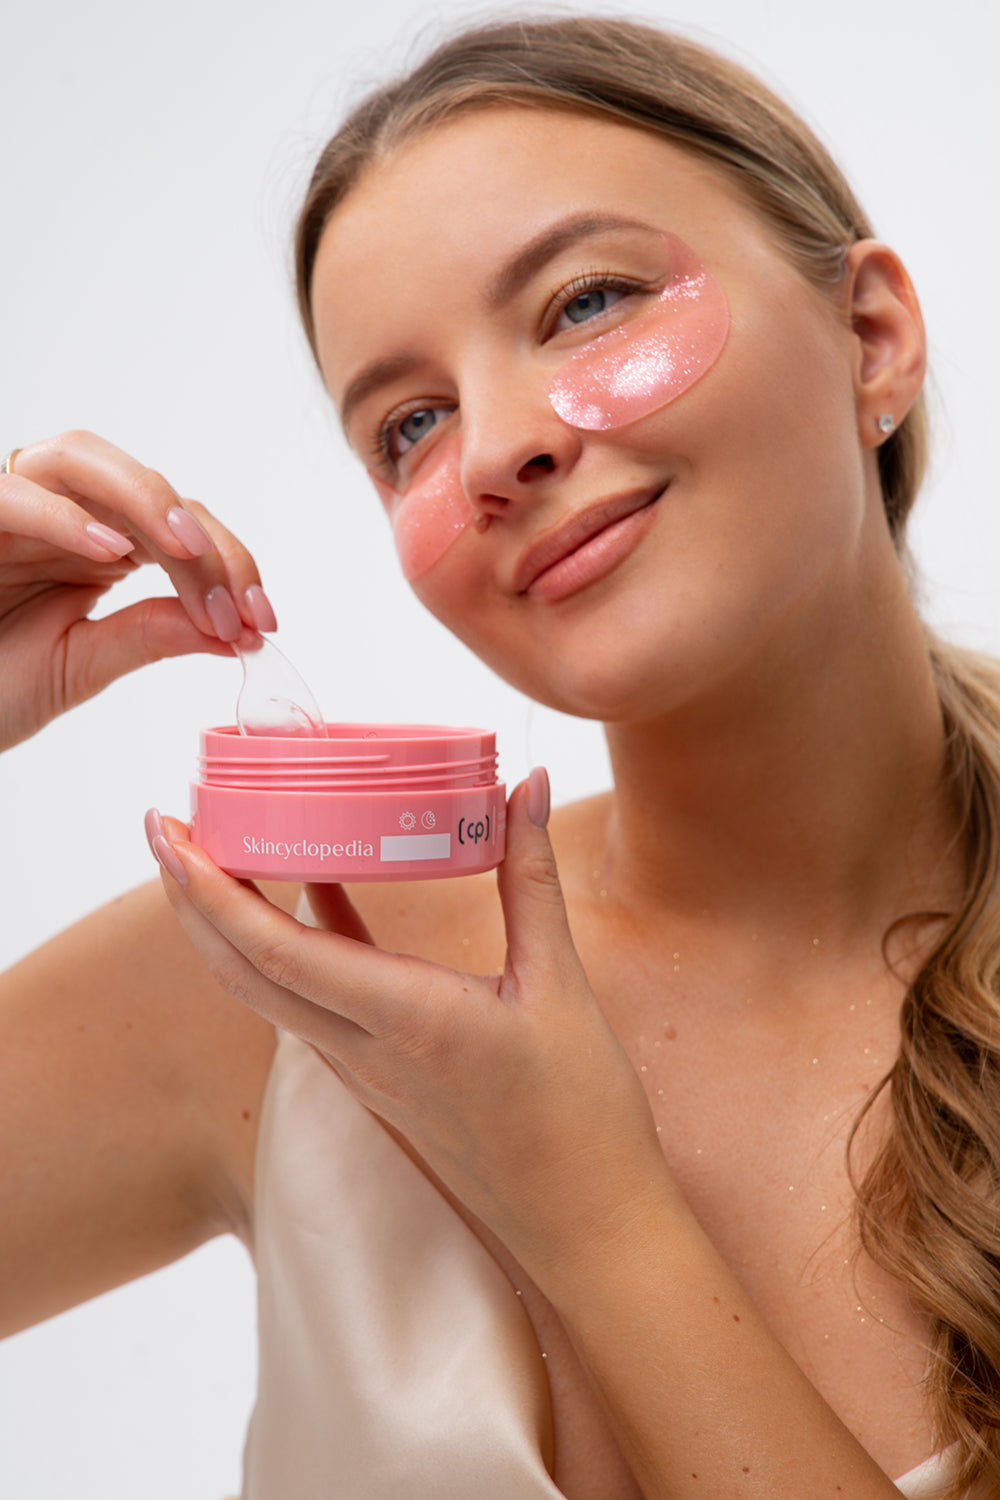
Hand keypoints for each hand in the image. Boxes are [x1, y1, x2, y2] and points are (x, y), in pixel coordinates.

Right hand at [0, 431, 274, 750]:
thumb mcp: (82, 665)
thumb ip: (152, 637)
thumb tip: (238, 634)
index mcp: (99, 545)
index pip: (182, 530)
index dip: (232, 568)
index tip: (263, 624)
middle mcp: (63, 514)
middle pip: (149, 487)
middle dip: (206, 541)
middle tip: (240, 604)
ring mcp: (13, 507)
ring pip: (82, 458)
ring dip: (144, 498)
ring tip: (185, 548)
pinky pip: (13, 494)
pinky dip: (62, 516)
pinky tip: (109, 552)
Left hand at [147, 777, 670, 1278]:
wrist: (583, 1227)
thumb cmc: (580, 1117)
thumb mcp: (561, 984)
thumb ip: (533, 877)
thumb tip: (530, 784)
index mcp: (404, 1020)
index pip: (277, 951)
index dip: (212, 891)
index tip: (172, 832)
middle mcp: (363, 1051)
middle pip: (242, 971)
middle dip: (189, 899)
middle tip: (166, 826)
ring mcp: (363, 1075)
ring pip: (265, 994)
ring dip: (223, 927)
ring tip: (211, 857)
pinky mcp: (377, 1086)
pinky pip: (308, 1009)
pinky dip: (283, 952)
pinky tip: (307, 901)